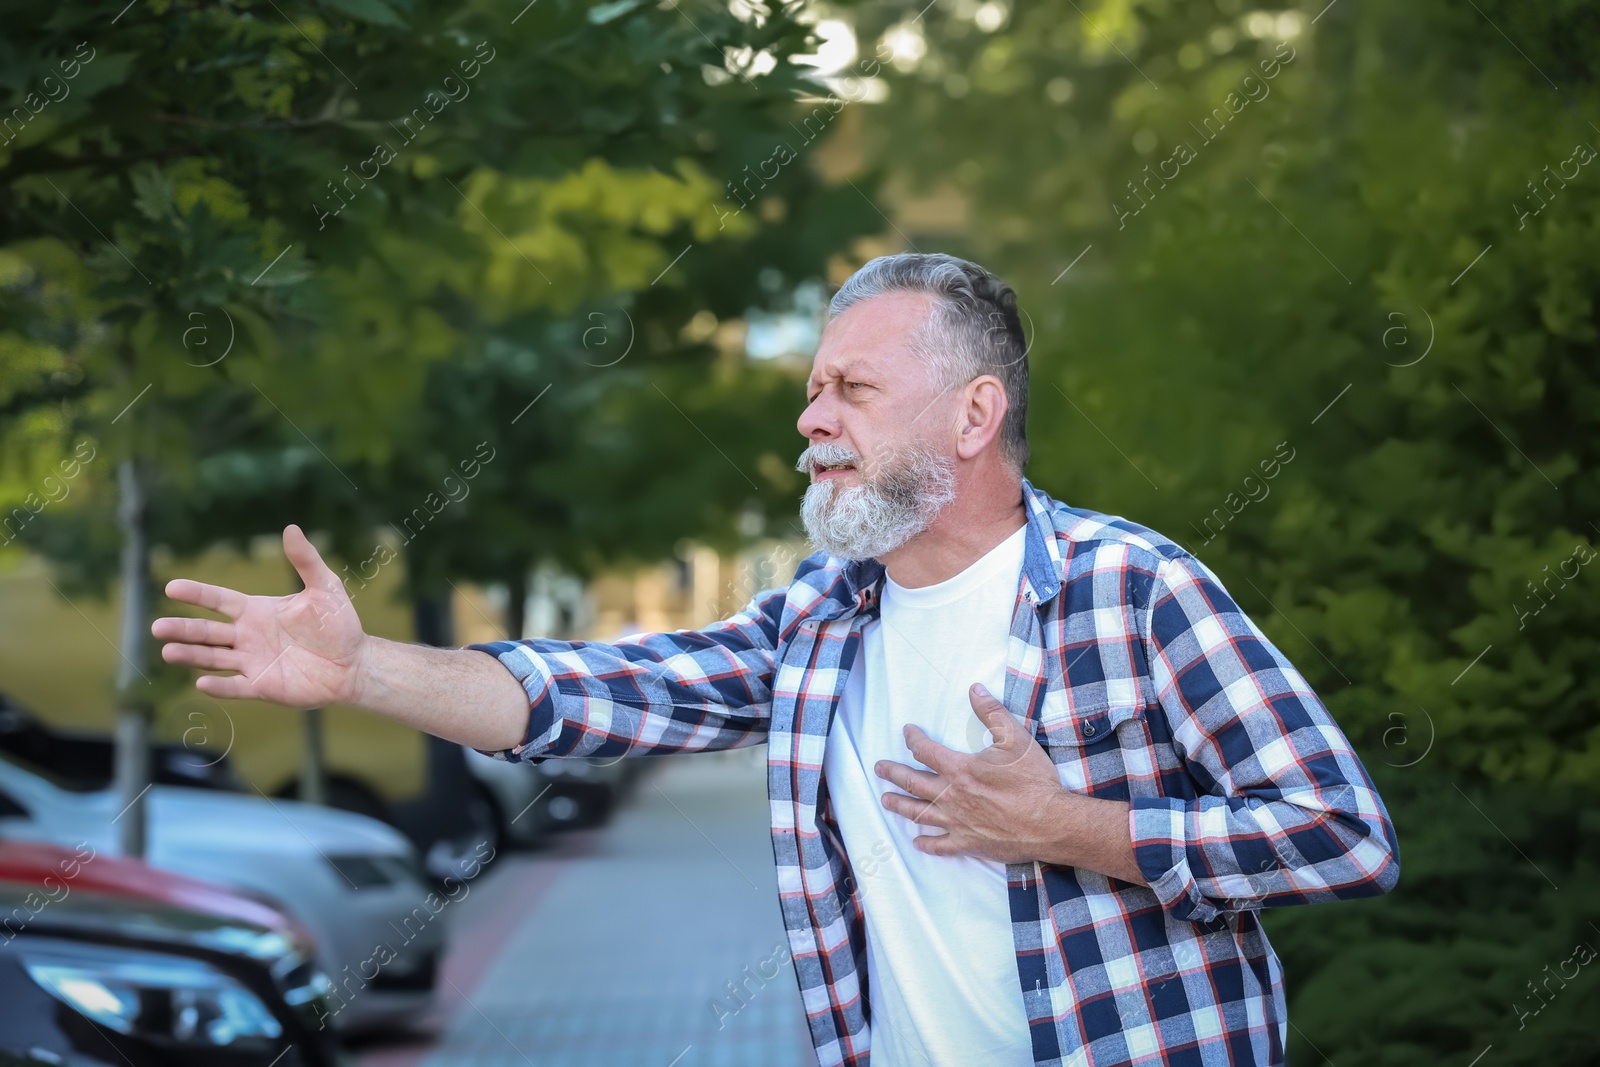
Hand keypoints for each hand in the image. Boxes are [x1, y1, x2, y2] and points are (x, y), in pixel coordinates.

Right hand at [151, 524, 368, 708]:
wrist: (354, 663)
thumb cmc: (338, 624)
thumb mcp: (324, 588)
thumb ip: (306, 560)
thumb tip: (292, 527)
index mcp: (256, 610)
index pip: (219, 600)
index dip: (196, 594)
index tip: (171, 587)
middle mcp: (247, 636)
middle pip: (208, 632)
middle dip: (183, 629)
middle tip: (157, 627)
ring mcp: (252, 661)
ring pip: (213, 658)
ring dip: (191, 656)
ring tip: (167, 652)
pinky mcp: (262, 686)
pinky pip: (235, 687)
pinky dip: (220, 686)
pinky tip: (202, 682)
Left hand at [874, 682, 1069, 863]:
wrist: (1052, 823)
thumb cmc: (1034, 781)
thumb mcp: (1016, 739)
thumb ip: (992, 713)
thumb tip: (974, 689)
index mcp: (959, 769)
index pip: (925, 750)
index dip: (913, 738)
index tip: (907, 731)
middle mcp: (951, 796)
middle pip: (912, 783)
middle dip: (892, 773)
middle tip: (879, 768)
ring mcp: (958, 822)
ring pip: (919, 814)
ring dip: (900, 806)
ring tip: (885, 800)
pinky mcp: (968, 843)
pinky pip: (940, 845)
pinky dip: (926, 842)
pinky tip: (917, 841)